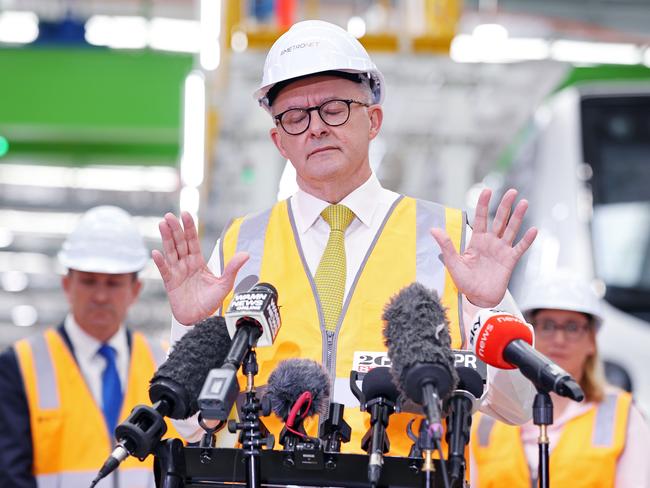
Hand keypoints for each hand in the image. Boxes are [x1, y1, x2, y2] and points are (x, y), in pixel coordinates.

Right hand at [152, 212, 247, 324]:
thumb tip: (246, 254)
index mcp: (198, 262)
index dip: (189, 228)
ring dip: (166, 238)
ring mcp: (177, 272)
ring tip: (162, 224)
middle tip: (170, 215)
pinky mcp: (170, 283)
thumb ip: (233, 268)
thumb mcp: (225, 284)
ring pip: (170, 252)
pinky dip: (160, 262)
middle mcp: (186, 264)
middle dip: (175, 229)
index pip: (193, 241)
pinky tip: (156, 252)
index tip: (186, 213)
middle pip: (180, 243)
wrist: (200, 319)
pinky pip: (165, 270)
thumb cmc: (211, 302)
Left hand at [430, 188, 536, 307]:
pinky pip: (520, 248)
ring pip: (511, 230)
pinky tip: (533, 230)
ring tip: (524, 203)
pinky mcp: (510, 261)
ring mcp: (501, 250)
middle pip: (499, 220)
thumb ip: (446, 245)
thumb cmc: (464, 282)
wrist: (477, 298)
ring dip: (518, 217)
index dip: (483, 204)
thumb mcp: (453, 262)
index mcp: (476, 241)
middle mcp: (490, 242)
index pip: (480, 218)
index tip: (487, 191)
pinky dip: (527, 240)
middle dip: (505, 205)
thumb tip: (434, 229)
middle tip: (512, 191)